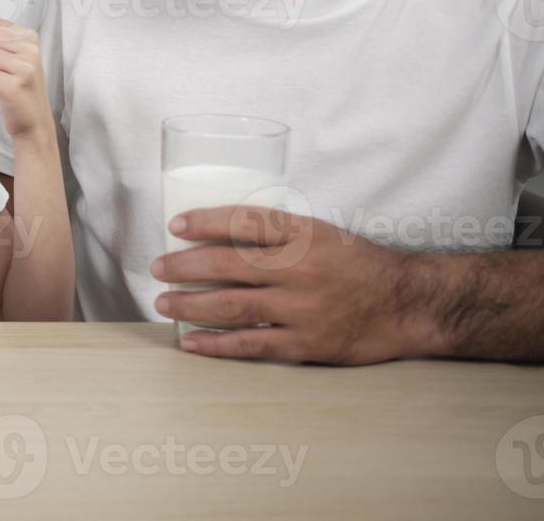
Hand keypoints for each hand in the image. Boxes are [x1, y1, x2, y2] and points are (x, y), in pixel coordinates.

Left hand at [151, 205, 440, 364]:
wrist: (407, 305)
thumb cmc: (358, 264)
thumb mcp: (321, 233)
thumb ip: (278, 233)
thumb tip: (219, 232)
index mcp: (304, 234)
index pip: (245, 221)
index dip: (206, 221)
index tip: (176, 225)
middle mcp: (300, 268)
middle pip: (228, 263)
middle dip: (185, 266)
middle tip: (158, 268)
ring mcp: (301, 308)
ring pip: (232, 305)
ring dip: (191, 304)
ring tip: (163, 302)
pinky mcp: (305, 343)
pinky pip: (251, 344)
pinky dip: (217, 343)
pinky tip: (190, 341)